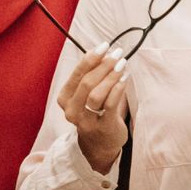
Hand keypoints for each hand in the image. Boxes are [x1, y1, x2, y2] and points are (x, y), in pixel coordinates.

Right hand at [57, 43, 131, 174]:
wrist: (100, 143)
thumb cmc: (95, 112)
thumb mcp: (87, 93)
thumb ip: (91, 74)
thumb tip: (103, 51)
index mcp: (65, 98)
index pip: (77, 74)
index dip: (91, 58)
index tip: (105, 45)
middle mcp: (72, 111)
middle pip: (86, 83)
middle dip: (103, 65)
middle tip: (117, 53)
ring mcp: (86, 121)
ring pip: (97, 94)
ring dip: (111, 76)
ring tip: (122, 65)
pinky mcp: (103, 127)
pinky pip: (110, 105)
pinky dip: (118, 89)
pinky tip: (124, 78)